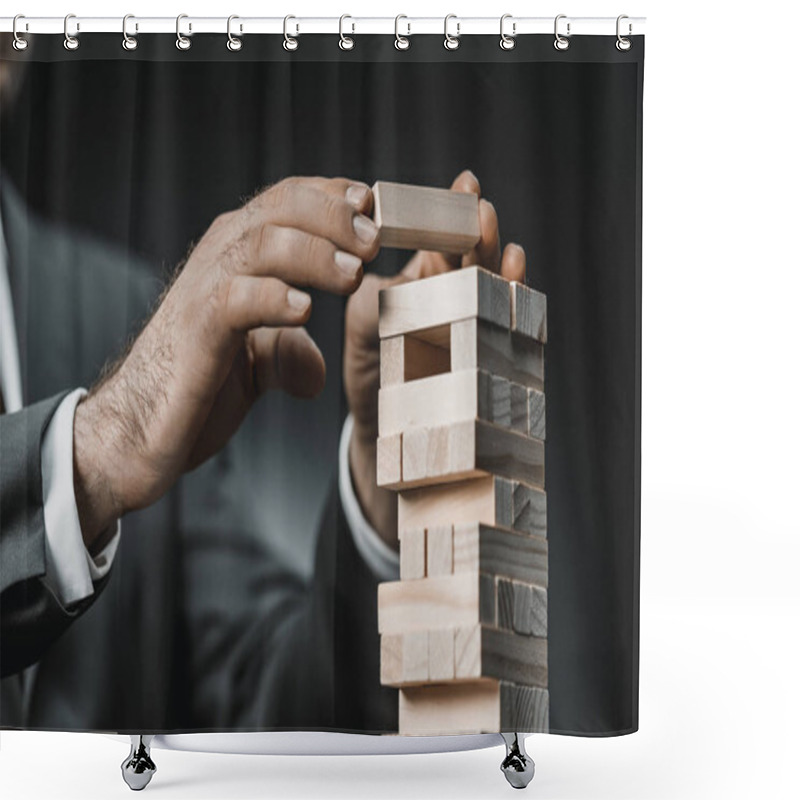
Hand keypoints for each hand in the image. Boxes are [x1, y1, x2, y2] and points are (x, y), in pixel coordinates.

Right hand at [73, 177, 379, 546]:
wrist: (136, 431)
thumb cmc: (195, 388)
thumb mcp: (252, 366)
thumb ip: (285, 354)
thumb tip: (317, 373)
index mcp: (239, 254)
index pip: (290, 200)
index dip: (335, 197)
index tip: (375, 208)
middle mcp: (220, 258)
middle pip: (282, 207)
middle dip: (335, 217)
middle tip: (374, 241)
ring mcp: (204, 289)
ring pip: (263, 243)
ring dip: (315, 253)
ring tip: (353, 274)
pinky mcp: (196, 330)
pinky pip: (236, 299)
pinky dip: (272, 298)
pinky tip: (303, 310)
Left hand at [343, 170, 525, 548]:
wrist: (385, 425)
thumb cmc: (372, 367)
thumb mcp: (362, 327)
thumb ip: (370, 301)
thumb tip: (381, 282)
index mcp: (426, 274)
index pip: (442, 233)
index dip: (454, 208)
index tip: (464, 183)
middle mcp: (456, 291)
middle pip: (476, 253)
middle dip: (481, 232)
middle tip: (482, 211)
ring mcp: (477, 321)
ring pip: (497, 284)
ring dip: (502, 265)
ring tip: (505, 249)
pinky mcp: (491, 352)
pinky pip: (510, 323)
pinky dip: (516, 302)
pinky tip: (516, 283)